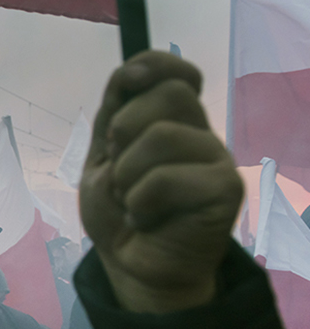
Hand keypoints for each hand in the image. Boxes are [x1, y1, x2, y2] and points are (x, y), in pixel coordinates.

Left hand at [80, 51, 242, 312]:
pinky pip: (168, 178)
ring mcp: (217, 159)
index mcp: (171, 120)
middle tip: (119, 168)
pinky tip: (145, 218)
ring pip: (163, 136)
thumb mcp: (102, 155)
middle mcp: (199, 133)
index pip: (176, 71)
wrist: (130, 263)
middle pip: (170, 94)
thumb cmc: (118, 209)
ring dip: (126, 175)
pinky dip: (140, 201)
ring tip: (130, 200)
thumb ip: (115, 112)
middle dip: (125, 131)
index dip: (154, 65)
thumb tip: (131, 71)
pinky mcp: (225, 190)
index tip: (128, 83)